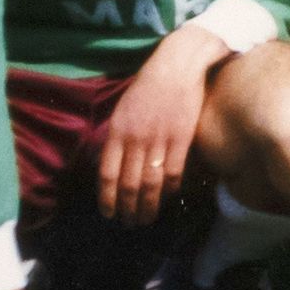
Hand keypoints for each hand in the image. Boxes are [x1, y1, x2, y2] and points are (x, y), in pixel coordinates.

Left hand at [98, 26, 222, 224]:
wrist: (178, 65)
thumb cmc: (149, 86)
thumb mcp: (123, 110)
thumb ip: (118, 137)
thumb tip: (114, 164)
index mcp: (117, 132)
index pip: (107, 175)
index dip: (107, 199)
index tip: (109, 214)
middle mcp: (136, 139)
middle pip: (128, 184)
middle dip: (128, 209)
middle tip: (130, 224)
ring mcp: (159, 139)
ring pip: (150, 183)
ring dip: (148, 206)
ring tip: (147, 220)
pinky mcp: (182, 138)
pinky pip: (174, 172)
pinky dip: (170, 189)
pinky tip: (168, 198)